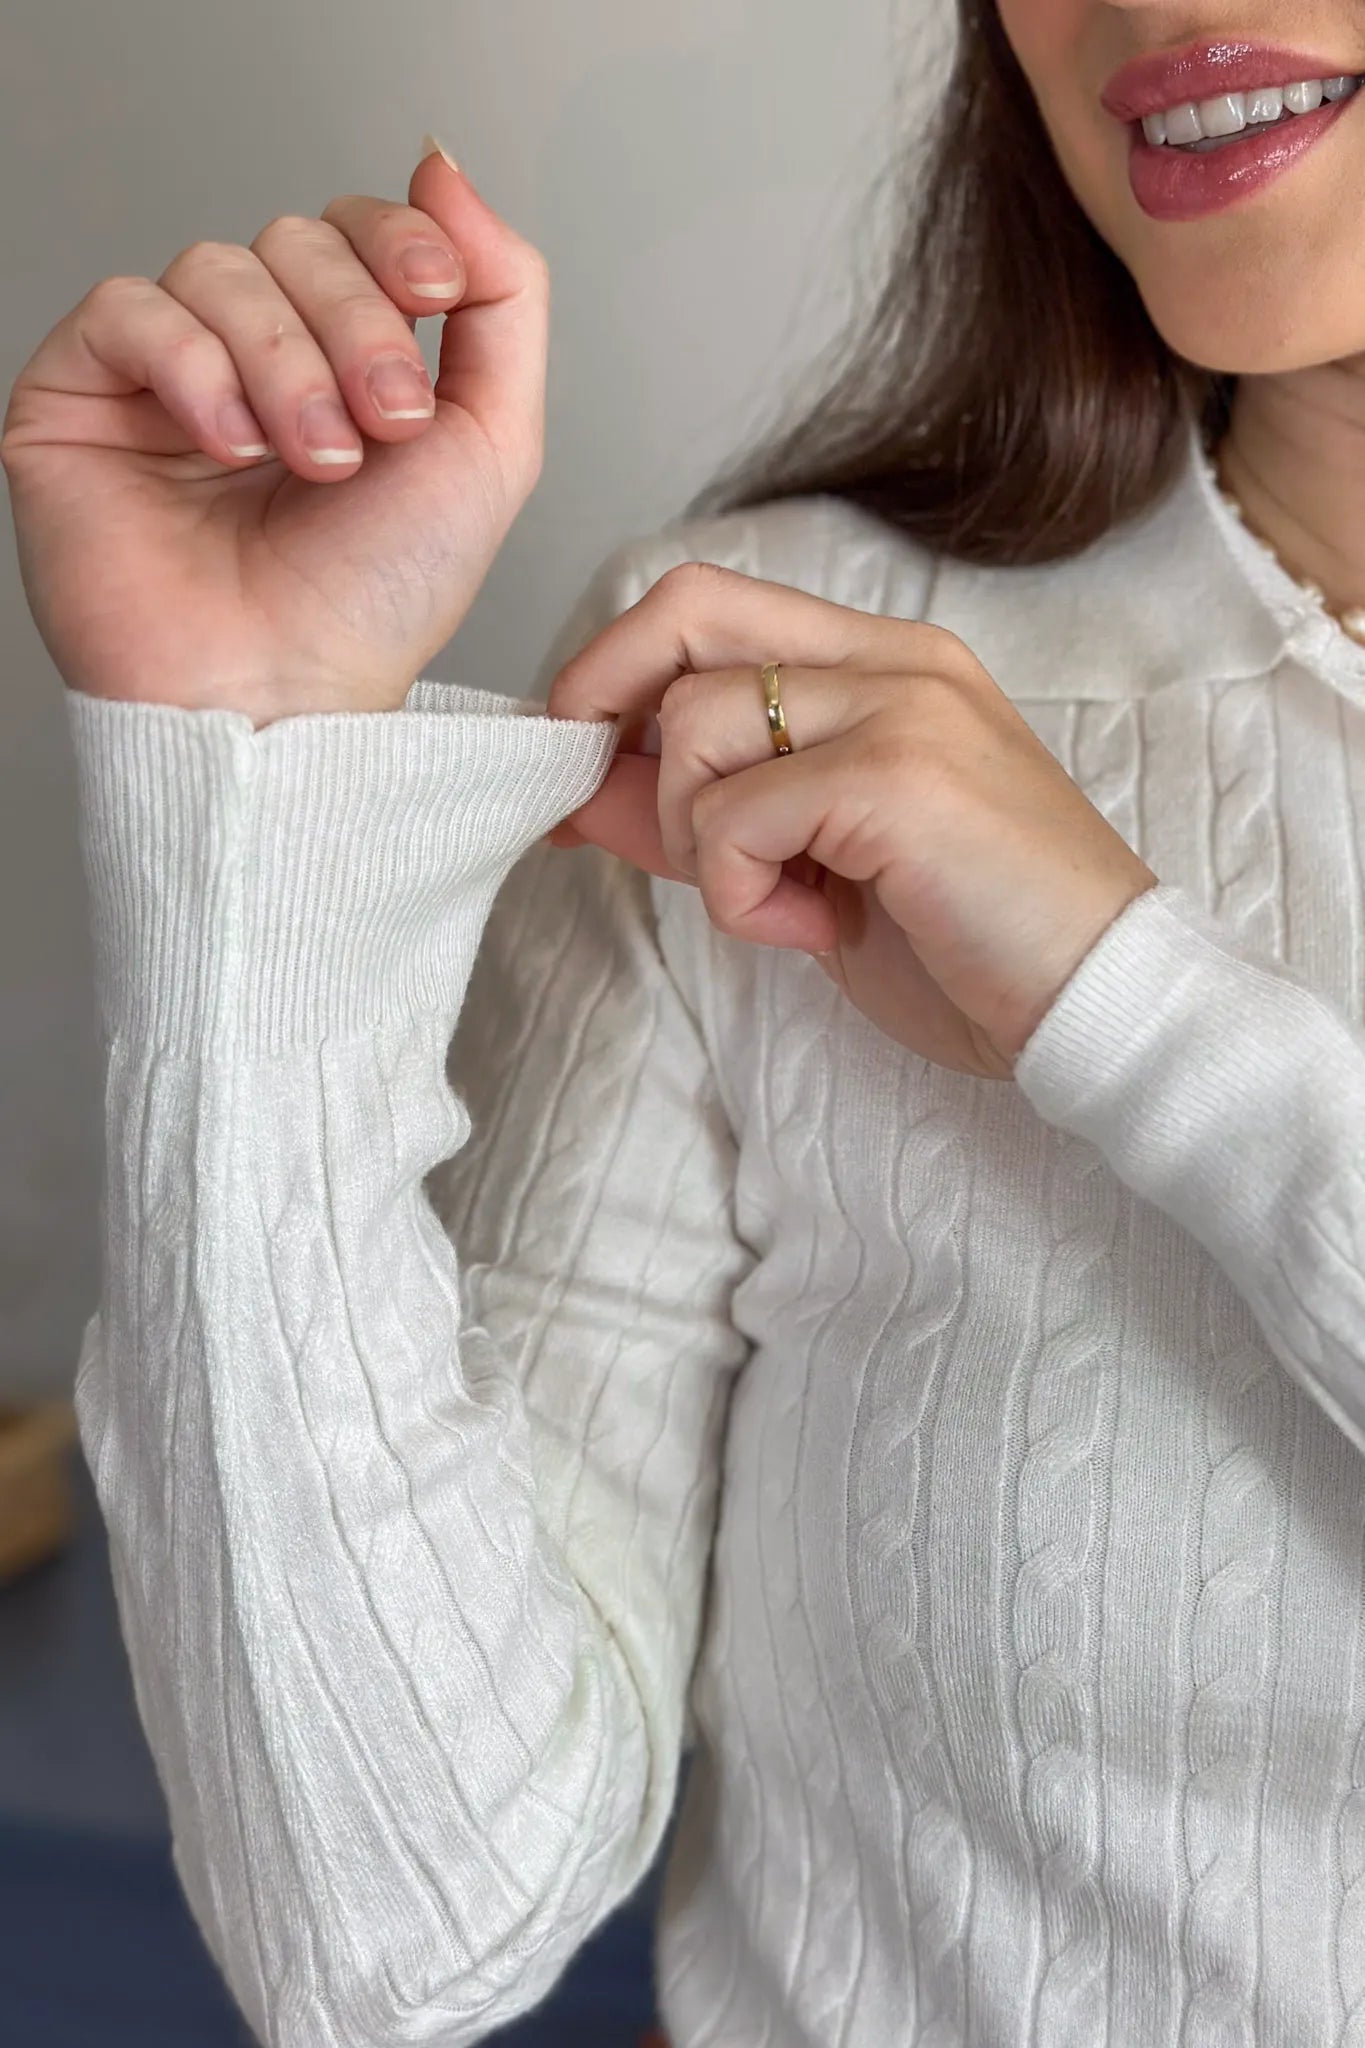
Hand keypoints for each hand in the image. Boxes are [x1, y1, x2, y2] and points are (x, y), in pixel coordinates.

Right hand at [1, 144, 545, 727]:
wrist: (287, 698)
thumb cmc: (376, 605)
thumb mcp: (492, 445)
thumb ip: (503, 300)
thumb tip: (444, 170)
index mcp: (342, 362)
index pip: (356, 230)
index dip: (398, 243)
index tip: (436, 298)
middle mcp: (252, 361)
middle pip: (294, 239)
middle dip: (356, 326)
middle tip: (382, 429)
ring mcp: (162, 379)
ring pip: (216, 266)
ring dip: (285, 361)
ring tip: (310, 463)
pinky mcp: (77, 400)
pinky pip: (127, 309)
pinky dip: (194, 367)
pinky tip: (229, 447)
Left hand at [544, 563, 1157, 1079]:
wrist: (1099, 1004)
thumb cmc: (970, 944)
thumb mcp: (811, 870)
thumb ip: (710, 815)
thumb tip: (583, 791)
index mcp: (885, 666)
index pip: (712, 607)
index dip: (616, 671)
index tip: (577, 757)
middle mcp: (893, 662)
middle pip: (687, 609)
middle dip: (603, 701)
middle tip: (592, 800)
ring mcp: (901, 708)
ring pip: (693, 727)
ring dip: (693, 839)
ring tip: (776, 902)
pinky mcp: (897, 776)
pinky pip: (733, 817)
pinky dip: (738, 893)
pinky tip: (812, 928)